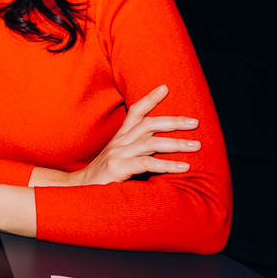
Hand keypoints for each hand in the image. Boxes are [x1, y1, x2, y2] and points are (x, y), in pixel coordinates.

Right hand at [64, 84, 198, 186]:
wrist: (80, 190)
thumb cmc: (105, 177)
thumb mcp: (120, 159)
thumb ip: (139, 152)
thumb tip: (165, 151)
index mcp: (121, 138)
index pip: (135, 112)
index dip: (150, 98)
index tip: (165, 87)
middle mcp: (120, 142)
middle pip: (148, 124)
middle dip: (173, 121)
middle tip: (195, 122)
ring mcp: (118, 154)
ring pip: (151, 143)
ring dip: (176, 143)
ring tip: (196, 145)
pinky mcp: (117, 168)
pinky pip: (146, 163)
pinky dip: (167, 164)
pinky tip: (183, 167)